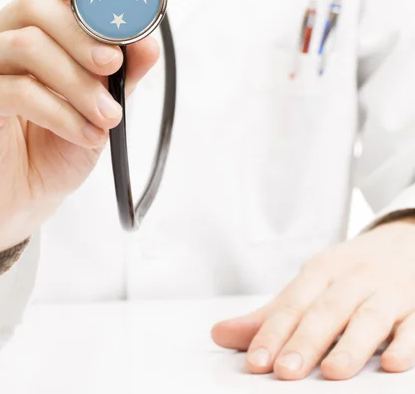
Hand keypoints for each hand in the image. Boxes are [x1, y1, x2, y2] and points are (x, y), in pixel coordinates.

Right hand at [0, 0, 158, 274]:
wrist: (13, 204)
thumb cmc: (52, 150)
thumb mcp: (100, 108)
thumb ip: (121, 74)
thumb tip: (147, 41)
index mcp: (31, 29)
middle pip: (37, 5)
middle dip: (85, 35)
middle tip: (114, 67)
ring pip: (27, 44)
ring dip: (78, 82)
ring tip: (106, 117)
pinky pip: (17, 90)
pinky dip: (60, 112)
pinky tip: (83, 134)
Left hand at [211, 217, 414, 379]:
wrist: (403, 241)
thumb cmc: (347, 273)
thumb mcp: (309, 285)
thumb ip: (269, 316)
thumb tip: (219, 334)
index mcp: (320, 272)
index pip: (292, 304)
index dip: (272, 332)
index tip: (255, 361)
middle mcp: (351, 279)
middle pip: (326, 311)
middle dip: (305, 341)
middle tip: (285, 372)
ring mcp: (387, 291)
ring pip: (369, 318)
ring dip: (351, 345)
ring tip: (333, 373)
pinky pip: (413, 325)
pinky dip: (405, 343)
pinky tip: (393, 363)